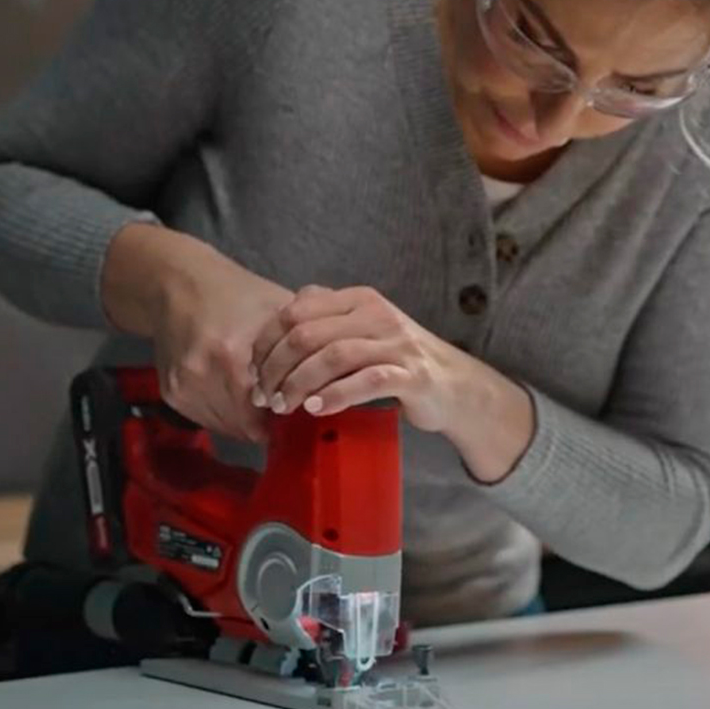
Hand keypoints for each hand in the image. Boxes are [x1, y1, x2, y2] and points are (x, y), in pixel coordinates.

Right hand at [102, 224, 294, 440]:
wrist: (177, 284)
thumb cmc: (237, 294)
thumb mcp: (280, 307)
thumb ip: (313, 335)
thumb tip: (345, 365)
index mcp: (233, 354)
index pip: (270, 408)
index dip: (290, 409)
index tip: (302, 405)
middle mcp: (203, 374)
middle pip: (249, 424)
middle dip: (271, 420)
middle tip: (286, 406)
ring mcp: (185, 385)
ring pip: (228, 427)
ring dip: (248, 422)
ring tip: (265, 402)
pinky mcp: (172, 392)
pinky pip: (207, 420)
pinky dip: (226, 415)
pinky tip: (238, 397)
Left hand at [250, 285, 463, 432]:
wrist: (455, 385)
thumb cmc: (399, 359)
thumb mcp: (363, 329)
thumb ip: (327, 320)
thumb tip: (278, 325)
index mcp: (358, 299)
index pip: (296, 311)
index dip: (266, 341)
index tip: (254, 371)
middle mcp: (377, 315)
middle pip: (308, 334)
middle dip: (276, 368)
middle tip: (265, 396)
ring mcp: (396, 344)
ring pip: (333, 356)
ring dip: (299, 384)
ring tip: (284, 406)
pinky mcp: (411, 375)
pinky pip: (367, 381)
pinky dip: (336, 395)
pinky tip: (317, 409)